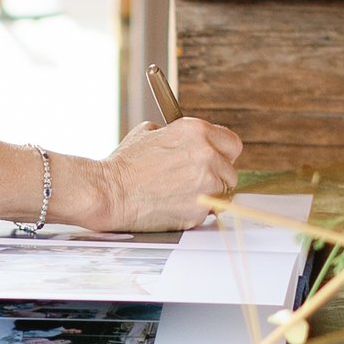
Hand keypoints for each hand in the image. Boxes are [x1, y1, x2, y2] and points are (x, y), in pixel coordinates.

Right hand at [96, 113, 242, 231]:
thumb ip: (179, 136)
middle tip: (194, 180)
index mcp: (196, 131)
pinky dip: (196, 211)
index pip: (232, 144)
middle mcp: (207, 155)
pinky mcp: (200, 210)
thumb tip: (192, 142)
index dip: (223, 154)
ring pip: (224, 193)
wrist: (110, 192)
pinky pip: (208, 211)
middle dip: (216, 176)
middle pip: (231, 171)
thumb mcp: (150, 132)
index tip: (216, 160)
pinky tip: (174, 205)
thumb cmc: (126, 164)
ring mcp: (206, 184)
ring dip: (209, 195)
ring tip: (181, 193)